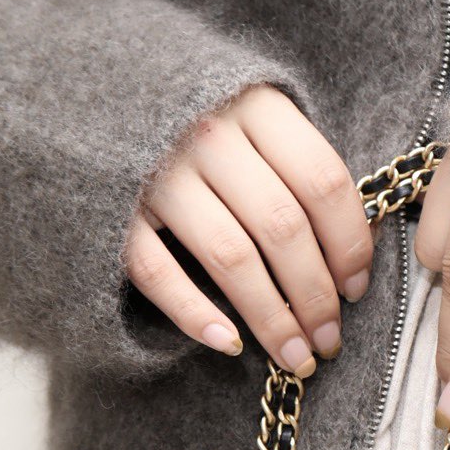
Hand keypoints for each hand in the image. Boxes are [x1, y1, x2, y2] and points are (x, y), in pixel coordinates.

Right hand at [123, 85, 372, 375]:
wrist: (91, 91)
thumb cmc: (197, 117)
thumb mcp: (255, 117)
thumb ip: (299, 165)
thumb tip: (358, 250)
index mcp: (255, 105)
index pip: (322, 183)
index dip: (349, 244)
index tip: (357, 291)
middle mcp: (208, 134)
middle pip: (282, 227)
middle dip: (314, 295)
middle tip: (329, 341)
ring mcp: (156, 173)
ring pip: (230, 257)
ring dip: (270, 318)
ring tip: (294, 358)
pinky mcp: (113, 212)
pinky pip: (158, 273)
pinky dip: (196, 314)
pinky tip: (230, 344)